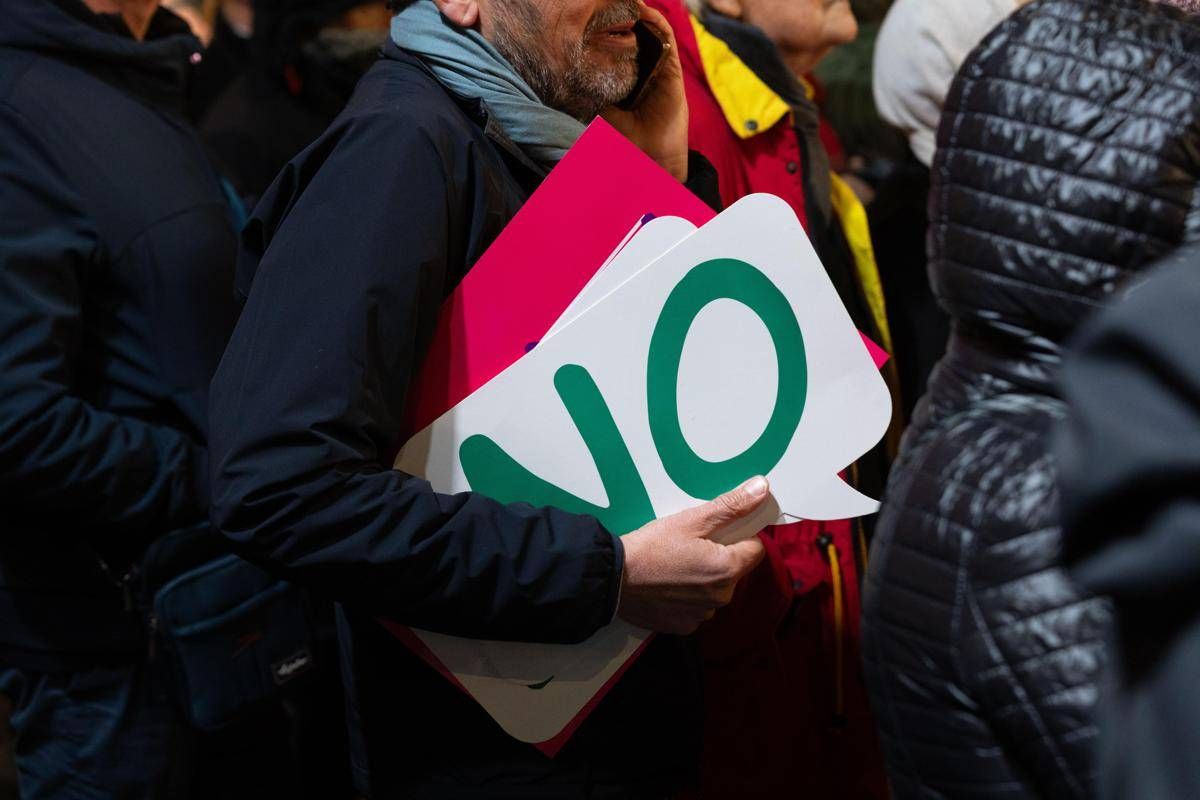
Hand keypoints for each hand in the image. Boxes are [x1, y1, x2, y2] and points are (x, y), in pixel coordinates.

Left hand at [601, 2, 689, 181]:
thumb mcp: (598, 114)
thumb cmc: (625, 143)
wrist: (650, 162)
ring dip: (638, 13)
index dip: (604, 30)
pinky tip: (642, 10)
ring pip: (650, 32)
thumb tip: (563, 80)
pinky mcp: (671, 72)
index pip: (614, 48)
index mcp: (624, 80)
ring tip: (625, 1)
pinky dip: (656, 22)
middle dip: (619, 16)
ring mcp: (659, 71)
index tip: (586, 17)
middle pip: (632, 35)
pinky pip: (666, 40)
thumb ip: (589, 95)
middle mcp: (642, 72)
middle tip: (602, 3)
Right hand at [616, 477, 770, 634]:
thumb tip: (762, 489)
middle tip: (689, 544)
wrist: (611, 579)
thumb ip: (731, 506)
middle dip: (719, 556)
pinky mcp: (684, 626)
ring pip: (716, 589)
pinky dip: (687, 596)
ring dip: (704, 578)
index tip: (715, 531)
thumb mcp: (692, 520)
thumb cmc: (650, 547)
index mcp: (728, 570)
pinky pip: (697, 607)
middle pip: (735, 570)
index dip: (739, 535)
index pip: (756, 548)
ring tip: (675, 564)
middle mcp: (721, 598)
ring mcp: (703, 615)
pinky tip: (667, 584)